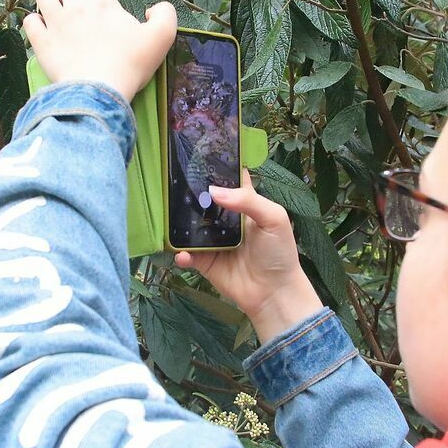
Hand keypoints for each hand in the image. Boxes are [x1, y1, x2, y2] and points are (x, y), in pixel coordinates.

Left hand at [22, 0, 177, 102]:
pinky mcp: (41, 42)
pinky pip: (29, 21)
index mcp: (105, 4)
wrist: (100, 88)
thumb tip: (154, 9)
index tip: (103, 13)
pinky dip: (34, 23)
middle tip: (78, 7)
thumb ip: (165, 15)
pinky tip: (43, 32)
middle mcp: (78, 7)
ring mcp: (56, 23)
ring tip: (56, 12)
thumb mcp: (162, 37)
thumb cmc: (132, 64)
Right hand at [173, 172, 322, 343]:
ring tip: (169, 217)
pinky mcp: (204, 261)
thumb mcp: (273, 218)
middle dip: (189, 194)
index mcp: (243, 204)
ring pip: (189, 226)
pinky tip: (183, 253)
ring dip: (179, 223)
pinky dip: (181, 253)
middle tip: (172, 185)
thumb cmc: (279, 252)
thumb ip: (248, 201)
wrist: (274, 292)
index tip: (195, 154)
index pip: (227, 180)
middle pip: (203, 201)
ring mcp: (212, 240)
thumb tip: (213, 192)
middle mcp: (224, 219)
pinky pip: (187, 254)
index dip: (215, 168)